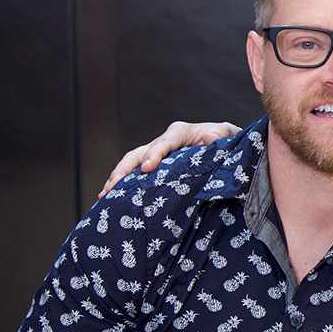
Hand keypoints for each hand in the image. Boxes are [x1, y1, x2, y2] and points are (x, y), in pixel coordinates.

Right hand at [100, 120, 239, 194]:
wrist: (224, 143)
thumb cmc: (225, 139)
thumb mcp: (228, 135)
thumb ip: (220, 136)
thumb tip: (211, 139)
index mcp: (180, 132)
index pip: (164, 142)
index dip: (154, 154)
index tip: (147, 168)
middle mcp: (164, 141)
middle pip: (138, 152)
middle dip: (124, 169)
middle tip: (112, 187)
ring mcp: (156, 153)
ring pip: (132, 163)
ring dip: (117, 178)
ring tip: (104, 195)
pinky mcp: (155, 165)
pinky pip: (136, 173)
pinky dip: (124, 184)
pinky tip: (111, 199)